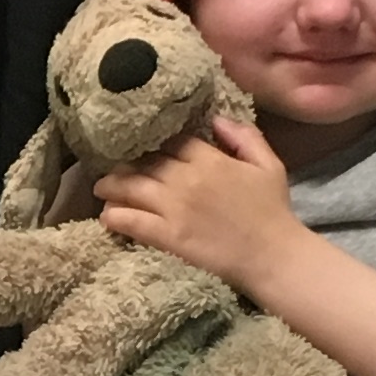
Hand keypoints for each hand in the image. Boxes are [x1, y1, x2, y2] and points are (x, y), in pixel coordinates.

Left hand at [93, 117, 308, 297]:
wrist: (273, 256)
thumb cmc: (273, 212)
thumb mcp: (268, 165)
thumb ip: (245, 136)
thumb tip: (217, 119)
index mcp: (210, 159)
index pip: (172, 141)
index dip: (155, 143)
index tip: (144, 148)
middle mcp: (186, 178)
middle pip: (145, 162)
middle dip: (126, 163)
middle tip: (113, 167)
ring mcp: (174, 207)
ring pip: (131, 187)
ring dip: (111, 185)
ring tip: (101, 188)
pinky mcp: (168, 235)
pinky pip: (131, 220)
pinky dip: (114, 216)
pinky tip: (107, 216)